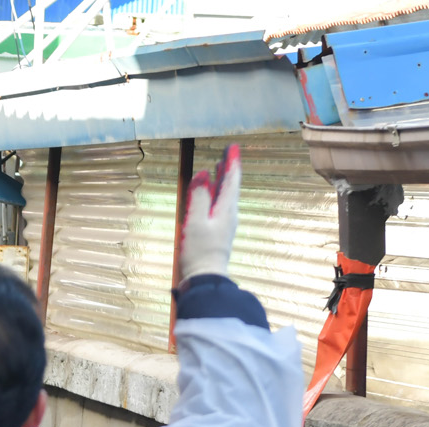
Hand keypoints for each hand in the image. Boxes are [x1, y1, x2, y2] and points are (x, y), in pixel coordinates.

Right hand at [178, 143, 239, 284]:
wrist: (205, 278)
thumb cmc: (200, 250)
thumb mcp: (196, 220)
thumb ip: (199, 196)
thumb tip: (201, 174)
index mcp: (226, 208)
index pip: (232, 179)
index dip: (232, 162)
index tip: (232, 147)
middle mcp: (228, 214)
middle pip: (230, 186)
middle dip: (228, 169)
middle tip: (226, 154)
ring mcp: (224, 224)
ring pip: (224, 196)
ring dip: (221, 181)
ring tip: (218, 169)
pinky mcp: (217, 233)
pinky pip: (218, 207)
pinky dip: (214, 195)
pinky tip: (208, 196)